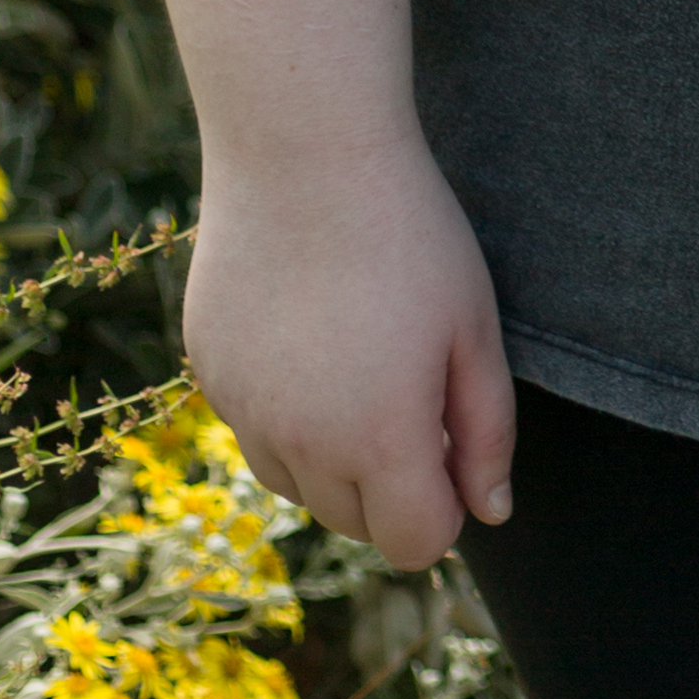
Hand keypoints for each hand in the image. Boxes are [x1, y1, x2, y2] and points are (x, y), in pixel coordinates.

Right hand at [180, 134, 515, 574]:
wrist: (302, 154)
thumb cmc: (409, 235)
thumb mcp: (474, 330)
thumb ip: (487, 433)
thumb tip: (489, 513)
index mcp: (379, 441)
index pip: (415, 545)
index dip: (446, 511)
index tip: (455, 448)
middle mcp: (302, 445)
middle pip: (355, 522)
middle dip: (393, 487)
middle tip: (414, 392)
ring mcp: (244, 414)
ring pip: (298, 485)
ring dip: (334, 459)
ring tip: (362, 364)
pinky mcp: (208, 376)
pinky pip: (254, 431)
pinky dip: (285, 415)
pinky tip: (310, 338)